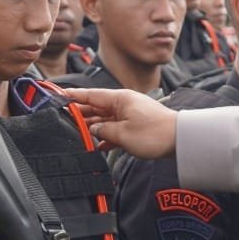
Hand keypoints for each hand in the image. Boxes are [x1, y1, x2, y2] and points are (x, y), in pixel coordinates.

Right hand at [63, 88, 178, 157]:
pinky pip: (115, 128)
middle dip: (79, 113)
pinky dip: (106, 135)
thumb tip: (93, 129)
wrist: (180, 140)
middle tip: (62, 118)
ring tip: (77, 133)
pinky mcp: (136, 126)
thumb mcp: (122, 134)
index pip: (90, 95)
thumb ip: (102, 131)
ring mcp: (130, 114)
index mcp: (119, 99)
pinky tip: (99, 145)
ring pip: (105, 118)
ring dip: (92, 126)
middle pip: (96, 107)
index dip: (72, 96)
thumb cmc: (155, 134)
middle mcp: (123, 103)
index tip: (57, 94)